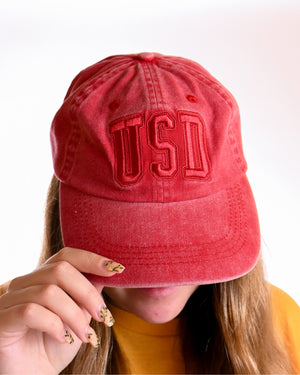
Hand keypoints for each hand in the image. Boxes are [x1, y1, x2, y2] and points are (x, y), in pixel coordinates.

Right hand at [0, 247, 123, 374]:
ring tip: (86, 336)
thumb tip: (108, 271)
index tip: (116, 270)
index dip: (91, 259)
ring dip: (74, 315)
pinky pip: (30, 311)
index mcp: (43, 277)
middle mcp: (25, 282)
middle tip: (103, 316)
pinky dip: (54, 324)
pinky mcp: (3, 318)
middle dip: (87, 293)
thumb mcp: (80, 316)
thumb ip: (89, 293)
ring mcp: (11, 299)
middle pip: (60, 270)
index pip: (67, 255)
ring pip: (49, 292)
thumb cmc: (56, 345)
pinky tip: (63, 338)